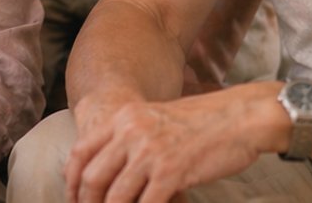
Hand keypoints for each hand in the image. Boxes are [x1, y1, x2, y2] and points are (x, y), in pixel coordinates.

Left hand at [66, 87, 274, 202]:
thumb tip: (109, 171)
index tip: (73, 199)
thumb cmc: (201, 123)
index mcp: (123, 116)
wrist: (240, 118)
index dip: (71, 181)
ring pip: (115, 196)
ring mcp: (150, 152)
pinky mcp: (171, 171)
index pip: (80, 151)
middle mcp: (131, 131)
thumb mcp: (155, 118)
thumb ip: (129, 138)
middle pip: (92, 177)